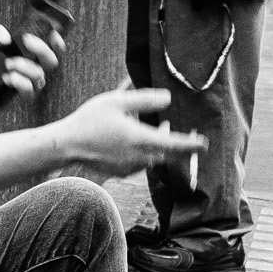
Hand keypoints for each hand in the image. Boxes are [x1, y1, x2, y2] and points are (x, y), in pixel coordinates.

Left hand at [0, 23, 63, 109]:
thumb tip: (6, 38)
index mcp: (34, 57)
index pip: (54, 50)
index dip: (58, 43)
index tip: (52, 34)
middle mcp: (37, 70)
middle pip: (52, 61)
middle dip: (42, 48)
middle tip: (26, 40)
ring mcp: (33, 85)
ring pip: (39, 74)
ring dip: (23, 65)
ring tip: (7, 63)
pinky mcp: (26, 97)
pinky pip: (28, 88)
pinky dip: (18, 80)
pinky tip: (6, 77)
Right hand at [53, 87, 206, 175]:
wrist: (67, 145)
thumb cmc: (91, 120)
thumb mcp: (117, 101)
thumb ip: (145, 99)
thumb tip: (168, 99)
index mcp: (141, 140)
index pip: (176, 144)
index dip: (193, 144)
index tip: (205, 144)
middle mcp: (140, 158)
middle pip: (170, 155)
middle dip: (183, 147)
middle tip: (195, 139)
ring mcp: (131, 168)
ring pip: (156, 158)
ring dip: (163, 146)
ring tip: (165, 129)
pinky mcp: (123, 172)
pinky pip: (143, 163)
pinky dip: (149, 152)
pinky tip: (142, 140)